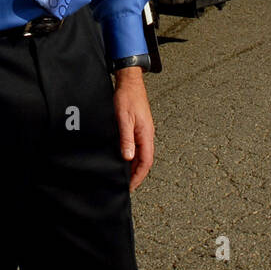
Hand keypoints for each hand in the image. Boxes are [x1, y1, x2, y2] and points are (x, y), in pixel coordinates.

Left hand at [112, 67, 154, 190]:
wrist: (129, 82)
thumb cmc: (127, 97)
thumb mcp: (124, 119)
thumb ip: (127, 139)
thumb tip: (128, 158)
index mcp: (146, 134)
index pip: (146, 162)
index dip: (138, 176)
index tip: (131, 187)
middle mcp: (147, 135)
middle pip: (145, 160)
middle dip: (136, 174)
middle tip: (126, 185)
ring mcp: (143, 131)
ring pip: (141, 154)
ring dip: (134, 166)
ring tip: (124, 176)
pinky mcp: (138, 127)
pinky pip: (137, 146)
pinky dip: (132, 156)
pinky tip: (124, 158)